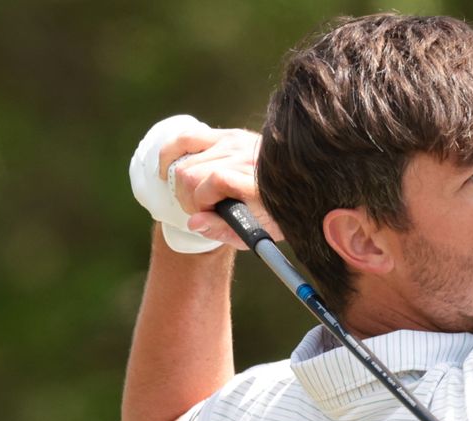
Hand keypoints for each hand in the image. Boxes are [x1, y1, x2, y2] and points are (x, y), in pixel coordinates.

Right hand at [158, 127, 284, 248]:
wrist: (304, 187)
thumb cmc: (279, 214)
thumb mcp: (256, 232)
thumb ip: (222, 230)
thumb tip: (193, 222)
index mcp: (254, 181)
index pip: (210, 183)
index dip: (200, 205)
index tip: (206, 217)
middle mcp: (243, 156)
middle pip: (190, 173)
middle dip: (187, 198)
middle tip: (200, 211)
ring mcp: (235, 142)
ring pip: (185, 160)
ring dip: (182, 184)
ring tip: (193, 197)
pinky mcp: (230, 135)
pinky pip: (188, 137)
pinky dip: (171, 153)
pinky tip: (168, 170)